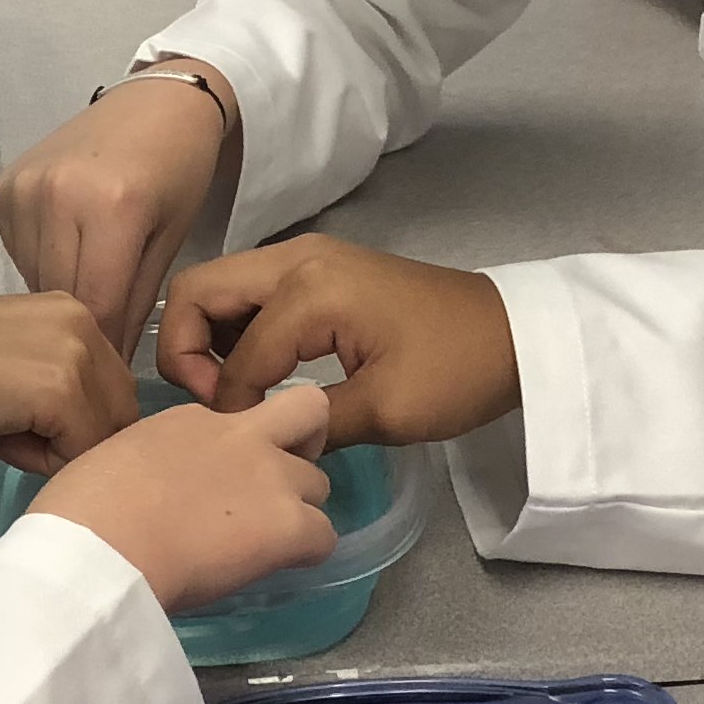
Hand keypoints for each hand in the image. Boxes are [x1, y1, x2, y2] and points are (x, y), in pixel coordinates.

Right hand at [0, 66, 237, 353]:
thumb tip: (112, 364)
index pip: (97, 304)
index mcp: (112, 207)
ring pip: (33, 277)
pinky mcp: (3, 185)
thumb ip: (137, 303)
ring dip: (58, 297)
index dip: (107, 346)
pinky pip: (18, 249)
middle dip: (82, 328)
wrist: (156, 102)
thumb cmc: (179, 169)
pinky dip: (41, 264)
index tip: (114, 377)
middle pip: (59, 294)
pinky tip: (67, 255)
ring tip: (86, 297)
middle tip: (100, 349)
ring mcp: (24, 187)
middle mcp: (57, 194)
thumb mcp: (170, 239)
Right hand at [0, 293, 139, 476]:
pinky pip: (78, 454)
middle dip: (72, 438)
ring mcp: (74, 352)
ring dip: (55, 451)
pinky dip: (37, 462)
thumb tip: (96, 424)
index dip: (73, 422)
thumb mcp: (12, 355)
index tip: (13, 412)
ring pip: (103, 438)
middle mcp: (83, 320)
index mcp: (73, 308)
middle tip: (5, 426)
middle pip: (119, 413)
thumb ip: (59, 373)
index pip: (114, 388)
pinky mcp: (59, 390)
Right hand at [33, 381, 338, 609]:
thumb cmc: (80, 513)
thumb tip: (158, 494)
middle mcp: (240, 435)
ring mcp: (270, 477)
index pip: (238, 422)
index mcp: (191, 418)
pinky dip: (306, 553)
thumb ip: (154, 465)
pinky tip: (271, 568)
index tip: (213, 486)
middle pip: (308, 417)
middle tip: (274, 490)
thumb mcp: (116, 461)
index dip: (236, 453)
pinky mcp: (288, 525)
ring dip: (298, 511)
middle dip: (302, 447)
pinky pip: (325, 536)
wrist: (96, 547)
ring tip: (259, 545)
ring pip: (320, 484)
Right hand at [158, 236, 519, 449]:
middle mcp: (296, 259)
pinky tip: (261, 375)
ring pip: (220, 289)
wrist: (517, 334)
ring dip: (209, 338)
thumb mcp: (384, 411)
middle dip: (186, 350)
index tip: (250, 444)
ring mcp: (306, 259)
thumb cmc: (456, 370)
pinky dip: (237, 330)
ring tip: (235, 396)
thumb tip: (260, 444)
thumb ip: (309, 424)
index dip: (229, 407)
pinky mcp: (319, 271)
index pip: (234, 355)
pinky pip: (251, 293)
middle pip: (197, 291)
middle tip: (215, 406)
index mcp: (309, 289)